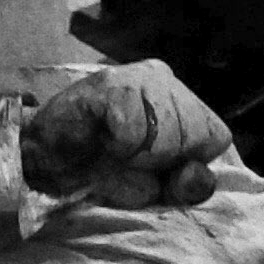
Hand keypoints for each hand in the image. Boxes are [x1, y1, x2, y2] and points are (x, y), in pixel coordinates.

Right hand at [21, 62, 232, 207]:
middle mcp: (165, 77)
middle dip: (162, 161)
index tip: (154, 167)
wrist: (47, 162)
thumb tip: (195, 175)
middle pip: (196, 135)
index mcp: (182, 98)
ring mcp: (138, 75)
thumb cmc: (103, 170)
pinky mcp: (110, 82)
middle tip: (127, 158)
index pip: (217, 136)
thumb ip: (186, 185)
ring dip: (137, 156)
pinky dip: (117, 146)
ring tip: (113, 148)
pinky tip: (100, 138)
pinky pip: (133, 131)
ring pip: (168, 133)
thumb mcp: (154, 187)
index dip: (188, 164)